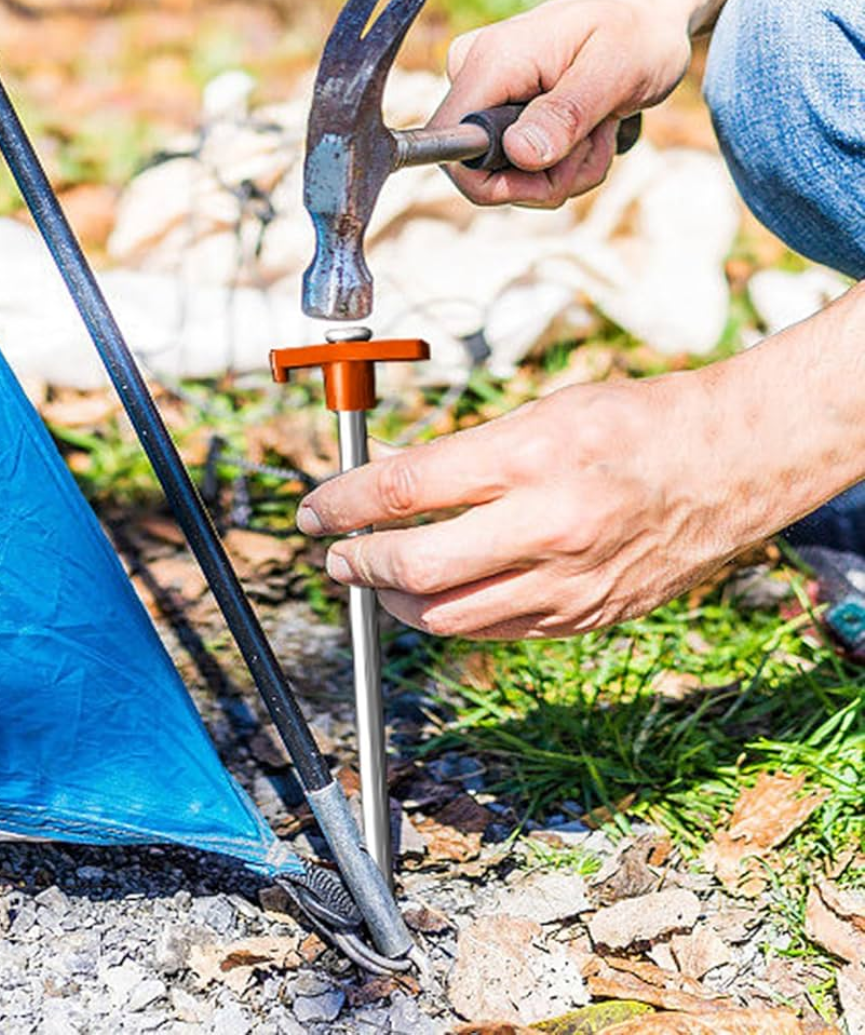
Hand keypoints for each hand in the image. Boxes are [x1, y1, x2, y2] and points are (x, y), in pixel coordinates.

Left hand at [296, 376, 745, 639]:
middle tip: (337, 556)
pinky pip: (495, 631)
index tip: (315, 510)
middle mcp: (550, 525)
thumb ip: (464, 458)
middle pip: (415, 567)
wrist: (730, 464)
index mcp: (534, 456)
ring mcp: (570, 582)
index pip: (405, 490)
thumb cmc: (634, 424)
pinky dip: (452, 615)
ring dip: (394, 600)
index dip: (343, 503)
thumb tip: (390, 488)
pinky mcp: (585, 618)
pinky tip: (438, 595)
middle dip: (357, 563)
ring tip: (377, 577)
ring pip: (446, 617)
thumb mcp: (541, 413)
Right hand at [433, 0, 693, 206]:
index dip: (496, 184)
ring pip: (506, 180)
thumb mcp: (616, 70)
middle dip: (545, 180)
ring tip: (596, 132)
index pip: (454, 152)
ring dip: (562, 174)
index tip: (550, 173)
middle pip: (483, 176)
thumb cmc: (637, 32)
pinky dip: (561, 169)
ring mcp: (486, 99)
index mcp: (492, 63)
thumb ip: (565, 113)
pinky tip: (586, 134)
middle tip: (592, 142)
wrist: (644, 16)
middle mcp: (475, 79)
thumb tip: (519, 152)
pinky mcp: (499, 117)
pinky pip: (519, 173)